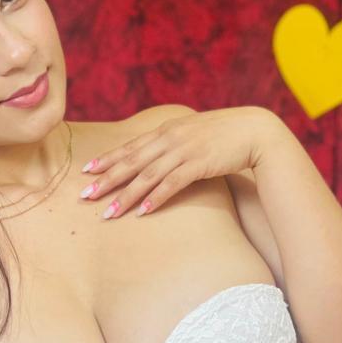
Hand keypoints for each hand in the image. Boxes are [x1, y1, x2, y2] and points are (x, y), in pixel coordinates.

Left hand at [78, 105, 277, 218]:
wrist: (256, 132)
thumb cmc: (226, 135)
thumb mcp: (194, 133)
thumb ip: (175, 142)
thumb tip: (158, 156)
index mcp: (167, 129)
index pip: (131, 146)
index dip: (108, 159)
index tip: (87, 171)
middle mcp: (171, 138)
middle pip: (131, 161)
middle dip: (106, 179)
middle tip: (85, 196)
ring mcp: (184, 150)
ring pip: (147, 175)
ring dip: (126, 195)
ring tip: (109, 213)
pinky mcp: (199, 164)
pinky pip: (171, 183)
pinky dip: (155, 198)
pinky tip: (142, 211)